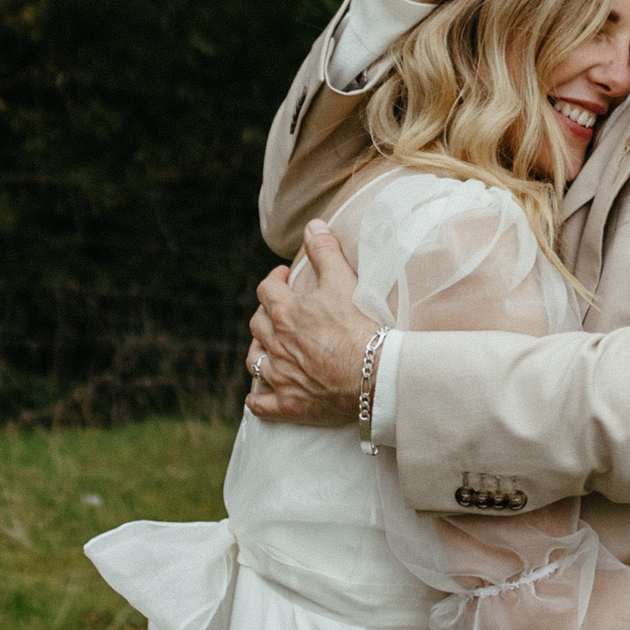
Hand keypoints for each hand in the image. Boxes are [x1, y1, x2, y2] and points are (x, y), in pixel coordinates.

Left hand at [247, 223, 374, 428]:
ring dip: (259, 351)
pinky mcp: (288, 404)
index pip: (266, 289)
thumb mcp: (343, 281)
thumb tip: (313, 225)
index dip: (274, 281)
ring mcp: (279, 376)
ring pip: (254, 360)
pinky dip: (257, 398)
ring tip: (270, 347)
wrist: (375, 375)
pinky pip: (260, 403)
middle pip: (257, 323)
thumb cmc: (360, 326)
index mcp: (285, 312)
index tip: (285, 279)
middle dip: (266, 314)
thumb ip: (325, 251)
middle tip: (281, 312)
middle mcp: (275, 343)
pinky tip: (258, 395)